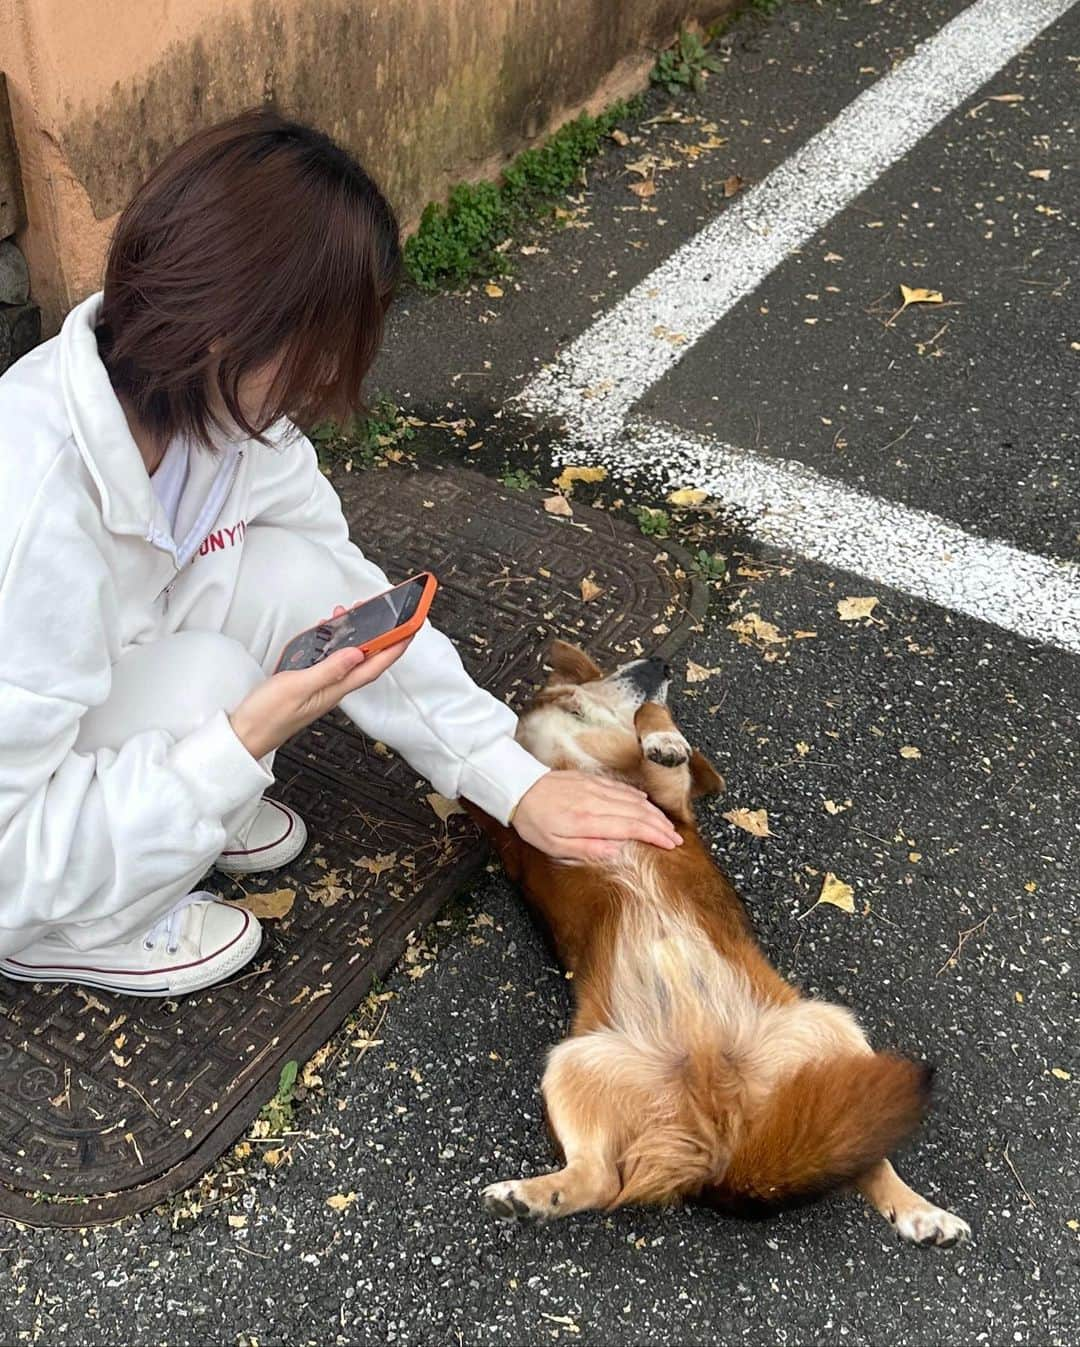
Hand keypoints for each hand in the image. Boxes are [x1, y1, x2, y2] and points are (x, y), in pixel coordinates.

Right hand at [230, 612, 410, 759]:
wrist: (243, 735)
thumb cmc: (267, 715)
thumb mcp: (298, 686)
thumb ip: (329, 669)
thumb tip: (359, 653)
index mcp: (336, 689)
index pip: (374, 666)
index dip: (395, 647)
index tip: (411, 629)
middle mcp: (334, 689)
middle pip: (367, 661)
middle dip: (382, 638)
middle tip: (390, 616)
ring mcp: (321, 688)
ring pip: (349, 659)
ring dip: (358, 637)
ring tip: (356, 614)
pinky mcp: (308, 686)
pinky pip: (331, 662)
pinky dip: (335, 645)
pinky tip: (330, 635)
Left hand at [511, 769, 682, 861]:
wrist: (517, 788)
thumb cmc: (533, 822)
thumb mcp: (555, 846)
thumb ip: (588, 849)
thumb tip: (617, 851)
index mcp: (588, 820)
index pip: (632, 827)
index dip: (655, 835)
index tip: (670, 844)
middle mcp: (595, 801)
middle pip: (638, 812)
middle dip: (660, 825)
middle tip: (676, 837)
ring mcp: (594, 787)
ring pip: (632, 799)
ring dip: (653, 812)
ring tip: (666, 824)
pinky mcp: (589, 779)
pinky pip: (620, 788)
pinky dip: (637, 796)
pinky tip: (644, 802)